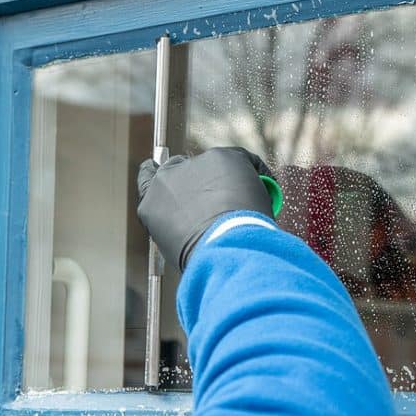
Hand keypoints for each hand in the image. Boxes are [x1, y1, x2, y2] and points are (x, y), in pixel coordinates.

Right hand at [137, 147, 274, 269]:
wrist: (223, 247)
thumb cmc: (204, 257)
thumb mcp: (176, 245)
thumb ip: (178, 224)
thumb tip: (198, 223)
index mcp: (151, 202)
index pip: (149, 177)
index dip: (166, 176)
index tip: (178, 177)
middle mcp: (167, 178)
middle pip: (183, 166)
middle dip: (201, 176)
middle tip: (224, 192)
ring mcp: (194, 165)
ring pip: (216, 165)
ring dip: (231, 179)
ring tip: (248, 202)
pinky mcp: (221, 158)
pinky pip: (244, 160)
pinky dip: (258, 172)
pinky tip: (267, 186)